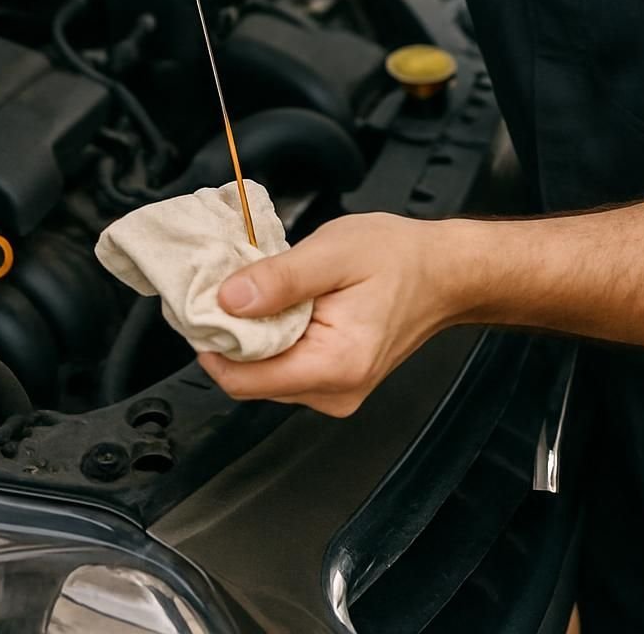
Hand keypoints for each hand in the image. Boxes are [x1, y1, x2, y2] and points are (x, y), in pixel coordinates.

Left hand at [197, 213, 471, 415]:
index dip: (213, 342)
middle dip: (231, 336)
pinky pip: (284, 367)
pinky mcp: (334, 381)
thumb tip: (227, 301)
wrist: (442, 272)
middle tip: (226, 287)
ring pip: (264, 375)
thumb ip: (279, 280)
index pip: (244, 380)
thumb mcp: (333, 252)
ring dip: (251, 336)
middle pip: (250, 380)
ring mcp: (335, 391)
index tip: (200, 304)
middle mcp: (335, 392)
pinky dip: (272, 338)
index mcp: (336, 365)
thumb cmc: (399, 258)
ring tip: (258, 291)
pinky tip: (279, 306)